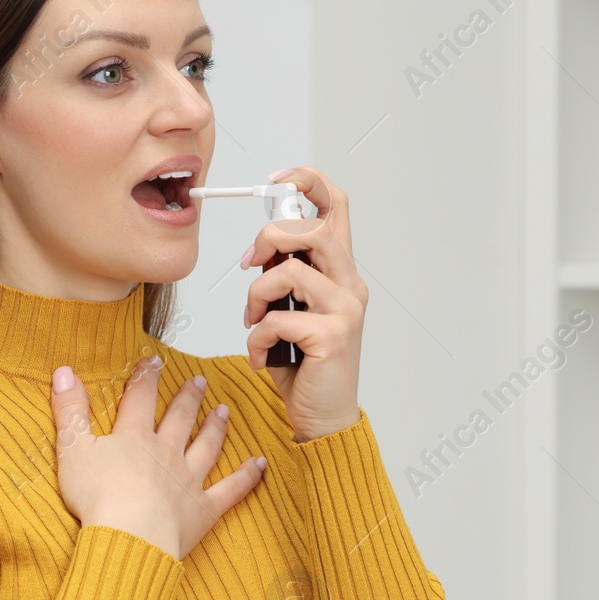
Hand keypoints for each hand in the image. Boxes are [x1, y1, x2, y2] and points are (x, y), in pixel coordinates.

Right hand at [49, 355, 266, 560]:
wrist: (129, 537)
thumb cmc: (97, 498)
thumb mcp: (72, 450)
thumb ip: (69, 411)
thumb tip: (64, 373)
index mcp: (133, 438)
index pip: (140, 398)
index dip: (146, 377)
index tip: (154, 362)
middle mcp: (165, 452)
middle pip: (179, 418)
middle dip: (188, 398)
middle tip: (199, 381)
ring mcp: (188, 480)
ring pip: (206, 446)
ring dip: (215, 427)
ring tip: (223, 411)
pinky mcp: (203, 509)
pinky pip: (231, 489)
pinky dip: (247, 476)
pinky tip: (260, 463)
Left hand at [241, 165, 367, 442]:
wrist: (323, 418)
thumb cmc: (305, 367)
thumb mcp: (294, 311)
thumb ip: (285, 279)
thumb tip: (259, 251)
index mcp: (341, 273)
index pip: (335, 207)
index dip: (307, 181)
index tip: (275, 180)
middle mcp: (350, 286)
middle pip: (311, 229)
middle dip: (268, 239)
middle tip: (249, 266)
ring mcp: (345, 311)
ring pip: (289, 272)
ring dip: (256, 296)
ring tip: (253, 321)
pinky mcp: (331, 338)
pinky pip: (277, 320)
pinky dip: (256, 339)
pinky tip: (261, 357)